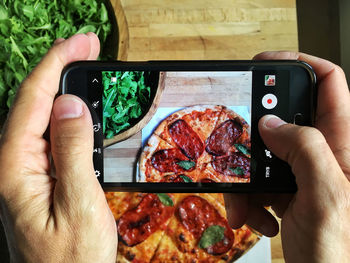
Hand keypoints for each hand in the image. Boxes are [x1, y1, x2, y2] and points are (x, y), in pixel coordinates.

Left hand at [0, 33, 116, 261]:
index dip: (56, 64)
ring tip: (81, 64)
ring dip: (61, 85)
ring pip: (39, 115)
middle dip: (58, 66)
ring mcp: (25, 169)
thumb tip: (70, 105)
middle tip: (86, 45)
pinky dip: (64, 112)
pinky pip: (48, 133)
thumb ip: (73, 152)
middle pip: (31, 101)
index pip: (33, 100)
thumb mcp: (80, 203)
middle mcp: (13, 163)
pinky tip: (76, 104)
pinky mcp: (38, 174)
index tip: (82, 42)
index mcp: (16, 167)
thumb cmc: (72, 257)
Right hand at [224, 52, 349, 261]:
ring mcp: (302, 173)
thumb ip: (304, 150)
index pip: (329, 84)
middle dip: (256, 134)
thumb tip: (273, 122)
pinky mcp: (287, 190)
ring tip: (246, 205)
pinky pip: (259, 180)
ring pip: (263, 154)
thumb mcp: (326, 196)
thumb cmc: (339, 253)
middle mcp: (322, 154)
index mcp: (342, 145)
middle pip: (284, 119)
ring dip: (246, 177)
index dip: (300, 64)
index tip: (267, 64)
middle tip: (240, 144)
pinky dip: (248, 197)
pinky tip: (256, 217)